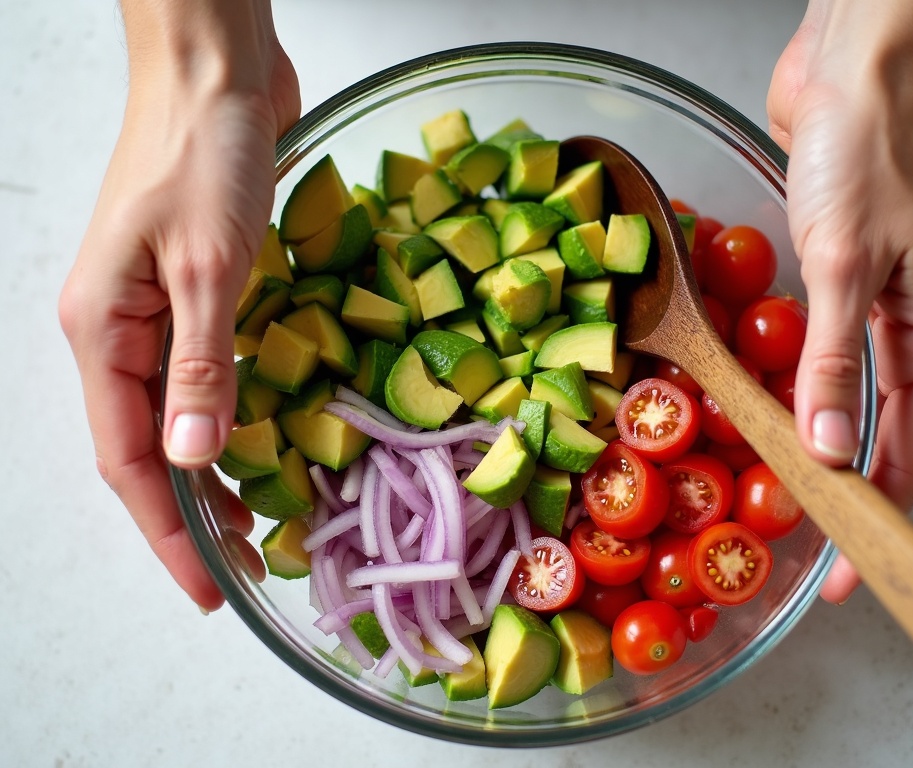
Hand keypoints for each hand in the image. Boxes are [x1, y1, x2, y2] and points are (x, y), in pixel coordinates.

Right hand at [59, 2, 299, 610]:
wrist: (218, 71)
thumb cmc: (202, 152)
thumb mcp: (209, 267)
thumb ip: (201, 368)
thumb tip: (192, 462)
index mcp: (100, 330)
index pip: (127, 460)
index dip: (168, 532)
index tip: (210, 588)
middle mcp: (119, 330)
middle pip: (149, 448)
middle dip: (192, 515)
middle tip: (248, 567)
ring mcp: (158, 310)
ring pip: (179, 417)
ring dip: (214, 473)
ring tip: (258, 524)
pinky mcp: (198, 290)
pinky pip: (208, 375)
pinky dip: (234, 418)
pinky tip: (262, 445)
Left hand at [767, 0, 912, 602]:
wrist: (854, 69)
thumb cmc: (868, 153)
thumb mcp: (845, 264)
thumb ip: (834, 359)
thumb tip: (829, 447)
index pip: (908, 453)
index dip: (875, 519)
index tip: (844, 575)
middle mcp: (908, 329)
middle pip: (879, 435)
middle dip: (841, 491)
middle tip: (795, 540)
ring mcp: (870, 304)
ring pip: (844, 395)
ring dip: (810, 439)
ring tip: (770, 484)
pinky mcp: (834, 278)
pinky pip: (814, 349)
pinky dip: (789, 382)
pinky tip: (758, 403)